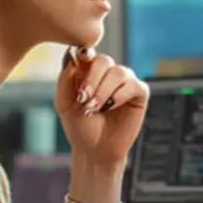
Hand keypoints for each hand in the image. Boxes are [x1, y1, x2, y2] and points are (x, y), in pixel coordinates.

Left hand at [55, 47, 148, 166]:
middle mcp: (108, 73)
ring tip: (94, 108)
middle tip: (84, 99)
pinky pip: (133, 85)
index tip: (79, 61)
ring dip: (104, 91)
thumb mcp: (64, 103)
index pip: (88, 53)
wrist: (94, 150)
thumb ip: (65, 79)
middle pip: (104, 60)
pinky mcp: (139, 94)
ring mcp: (124, 82)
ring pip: (119, 72)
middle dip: (93, 79)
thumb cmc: (79, 127)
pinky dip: (120, 95)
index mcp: (88, 71)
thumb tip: (72, 57)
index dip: (84, 55)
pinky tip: (110, 107)